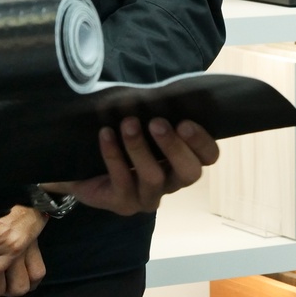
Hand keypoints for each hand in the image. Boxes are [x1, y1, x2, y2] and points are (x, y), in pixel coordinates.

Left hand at [46, 118, 218, 216]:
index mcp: (185, 160)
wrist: (87, 169)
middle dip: (174, 147)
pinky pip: (122, 181)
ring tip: (128, 123)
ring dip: (140, 147)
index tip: (183, 122)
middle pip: (189, 172)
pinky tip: (106, 134)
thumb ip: (156, 112)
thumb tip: (158, 92)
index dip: (201, 141)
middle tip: (156, 123)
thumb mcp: (142, 121)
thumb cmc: (123, 137)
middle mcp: (172, 182)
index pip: (208, 156)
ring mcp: (149, 197)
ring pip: (154, 177)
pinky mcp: (125, 204)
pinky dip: (114, 155)